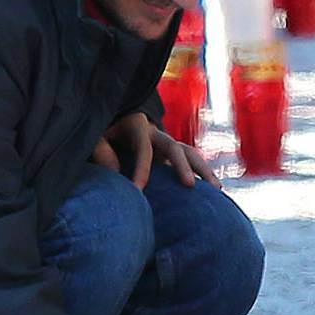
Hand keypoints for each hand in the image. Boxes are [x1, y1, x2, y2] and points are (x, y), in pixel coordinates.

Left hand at [91, 111, 217, 188]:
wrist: (116, 119)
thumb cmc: (105, 131)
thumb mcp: (97, 135)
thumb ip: (101, 150)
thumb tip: (114, 172)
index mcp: (138, 127)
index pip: (143, 149)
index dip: (142, 169)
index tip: (138, 191)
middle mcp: (158, 134)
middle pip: (176, 148)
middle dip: (184, 166)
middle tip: (190, 185)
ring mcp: (168, 144)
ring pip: (190, 154)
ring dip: (204, 170)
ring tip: (217, 191)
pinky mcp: (172, 155)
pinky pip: (191, 163)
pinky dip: (203, 175)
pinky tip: (215, 194)